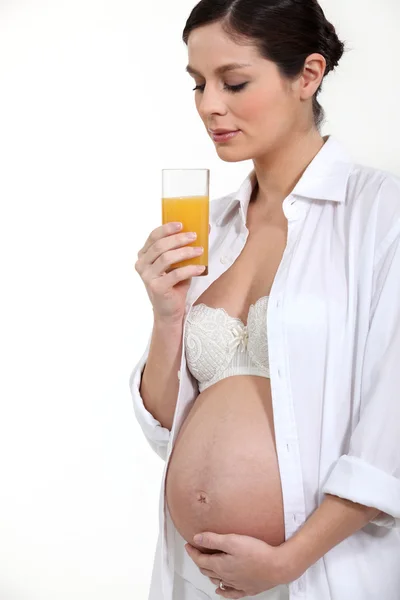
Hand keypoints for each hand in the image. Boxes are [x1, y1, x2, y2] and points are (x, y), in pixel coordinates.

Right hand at [135, 222, 209, 324]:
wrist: (169, 310)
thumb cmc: (174, 285)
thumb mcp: (178, 264)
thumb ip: (183, 248)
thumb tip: (204, 229)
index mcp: (144, 255)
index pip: (153, 237)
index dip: (166, 228)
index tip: (181, 224)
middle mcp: (142, 265)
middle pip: (160, 246)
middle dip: (179, 239)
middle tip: (194, 236)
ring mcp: (147, 277)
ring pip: (166, 258)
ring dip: (185, 252)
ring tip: (200, 250)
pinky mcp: (156, 288)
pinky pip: (175, 274)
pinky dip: (190, 269)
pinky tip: (201, 268)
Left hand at [184, 531, 299, 598]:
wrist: (278, 566)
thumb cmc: (257, 553)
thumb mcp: (232, 540)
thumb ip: (213, 539)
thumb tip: (197, 538)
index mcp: (221, 565)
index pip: (200, 559)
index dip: (192, 551)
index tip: (188, 545)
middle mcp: (226, 577)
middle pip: (207, 570)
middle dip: (199, 560)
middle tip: (196, 551)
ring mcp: (237, 584)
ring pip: (217, 580)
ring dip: (208, 573)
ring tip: (205, 566)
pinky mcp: (247, 588)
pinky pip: (230, 593)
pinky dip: (223, 591)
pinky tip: (220, 589)